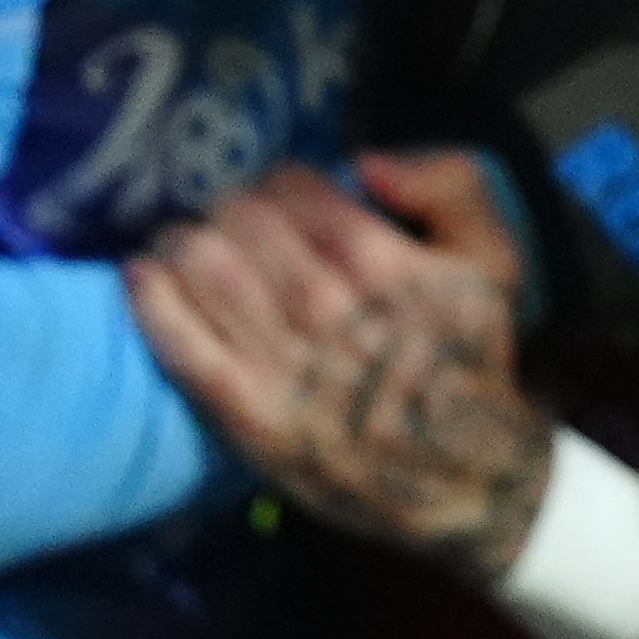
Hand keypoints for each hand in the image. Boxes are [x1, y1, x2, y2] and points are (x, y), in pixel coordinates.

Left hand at [128, 164, 556, 581]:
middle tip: (228, 228)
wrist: (464, 474)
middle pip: (236, 218)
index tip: (279, 203)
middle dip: (227, 212)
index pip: (289, 186)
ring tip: (183, 247)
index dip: (279, 186)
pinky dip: (151, 297)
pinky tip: (143, 274)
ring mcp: (278, 357)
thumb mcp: (496, 261)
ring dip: (183, 243)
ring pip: (199, 264)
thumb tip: (364, 163)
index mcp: (377, 257)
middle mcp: (321, 301)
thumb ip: (450, 186)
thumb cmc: (470, 361)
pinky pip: (177, 338)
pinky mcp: (244, 408)